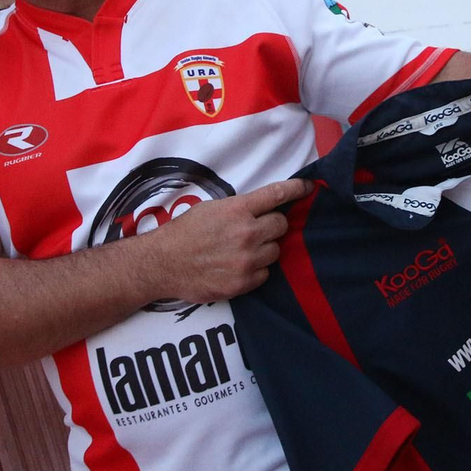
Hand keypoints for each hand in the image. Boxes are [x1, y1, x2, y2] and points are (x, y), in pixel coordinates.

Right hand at [145, 178, 313, 302]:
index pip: (277, 195)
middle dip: (273, 226)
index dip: (296, 189)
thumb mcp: (211, 209)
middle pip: (281, 226)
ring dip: (265, 249)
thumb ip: (239, 208)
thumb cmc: (184, 233)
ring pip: (275, 251)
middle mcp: (246, 233)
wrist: (162, 263)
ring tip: (242, 250)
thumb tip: (263, 209)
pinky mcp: (243, 283)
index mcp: (237, 209)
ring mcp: (246, 260)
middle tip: (257, 230)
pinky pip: (265, 273)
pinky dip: (256, 270)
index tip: (308, 188)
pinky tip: (238, 266)